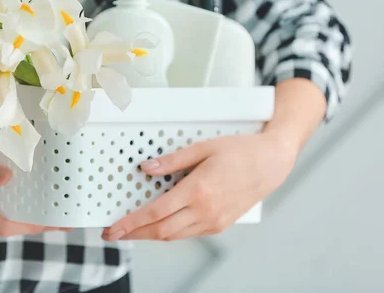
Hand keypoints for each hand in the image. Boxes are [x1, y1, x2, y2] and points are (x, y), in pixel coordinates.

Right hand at [0, 142, 70, 236]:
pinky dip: (7, 214)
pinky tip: (23, 205)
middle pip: (4, 229)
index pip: (3, 225)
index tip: (50, 222)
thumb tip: (10, 177)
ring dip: (21, 221)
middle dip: (31, 225)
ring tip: (47, 213)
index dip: (29, 225)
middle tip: (59, 219)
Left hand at [102, 130, 297, 240]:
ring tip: (131, 230)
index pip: (155, 213)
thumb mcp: (203, 148)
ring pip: (173, 236)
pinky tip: (159, 225)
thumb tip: (146, 168)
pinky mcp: (220, 225)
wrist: (271, 164)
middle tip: (112, 233)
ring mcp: (214, 221)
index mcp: (198, 190)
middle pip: (160, 231)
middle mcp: (205, 211)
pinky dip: (169, 232)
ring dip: (149, 235)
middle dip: (133, 234)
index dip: (130, 223)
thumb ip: (172, 160)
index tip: (112, 229)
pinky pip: (187, 234)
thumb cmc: (240, 152)